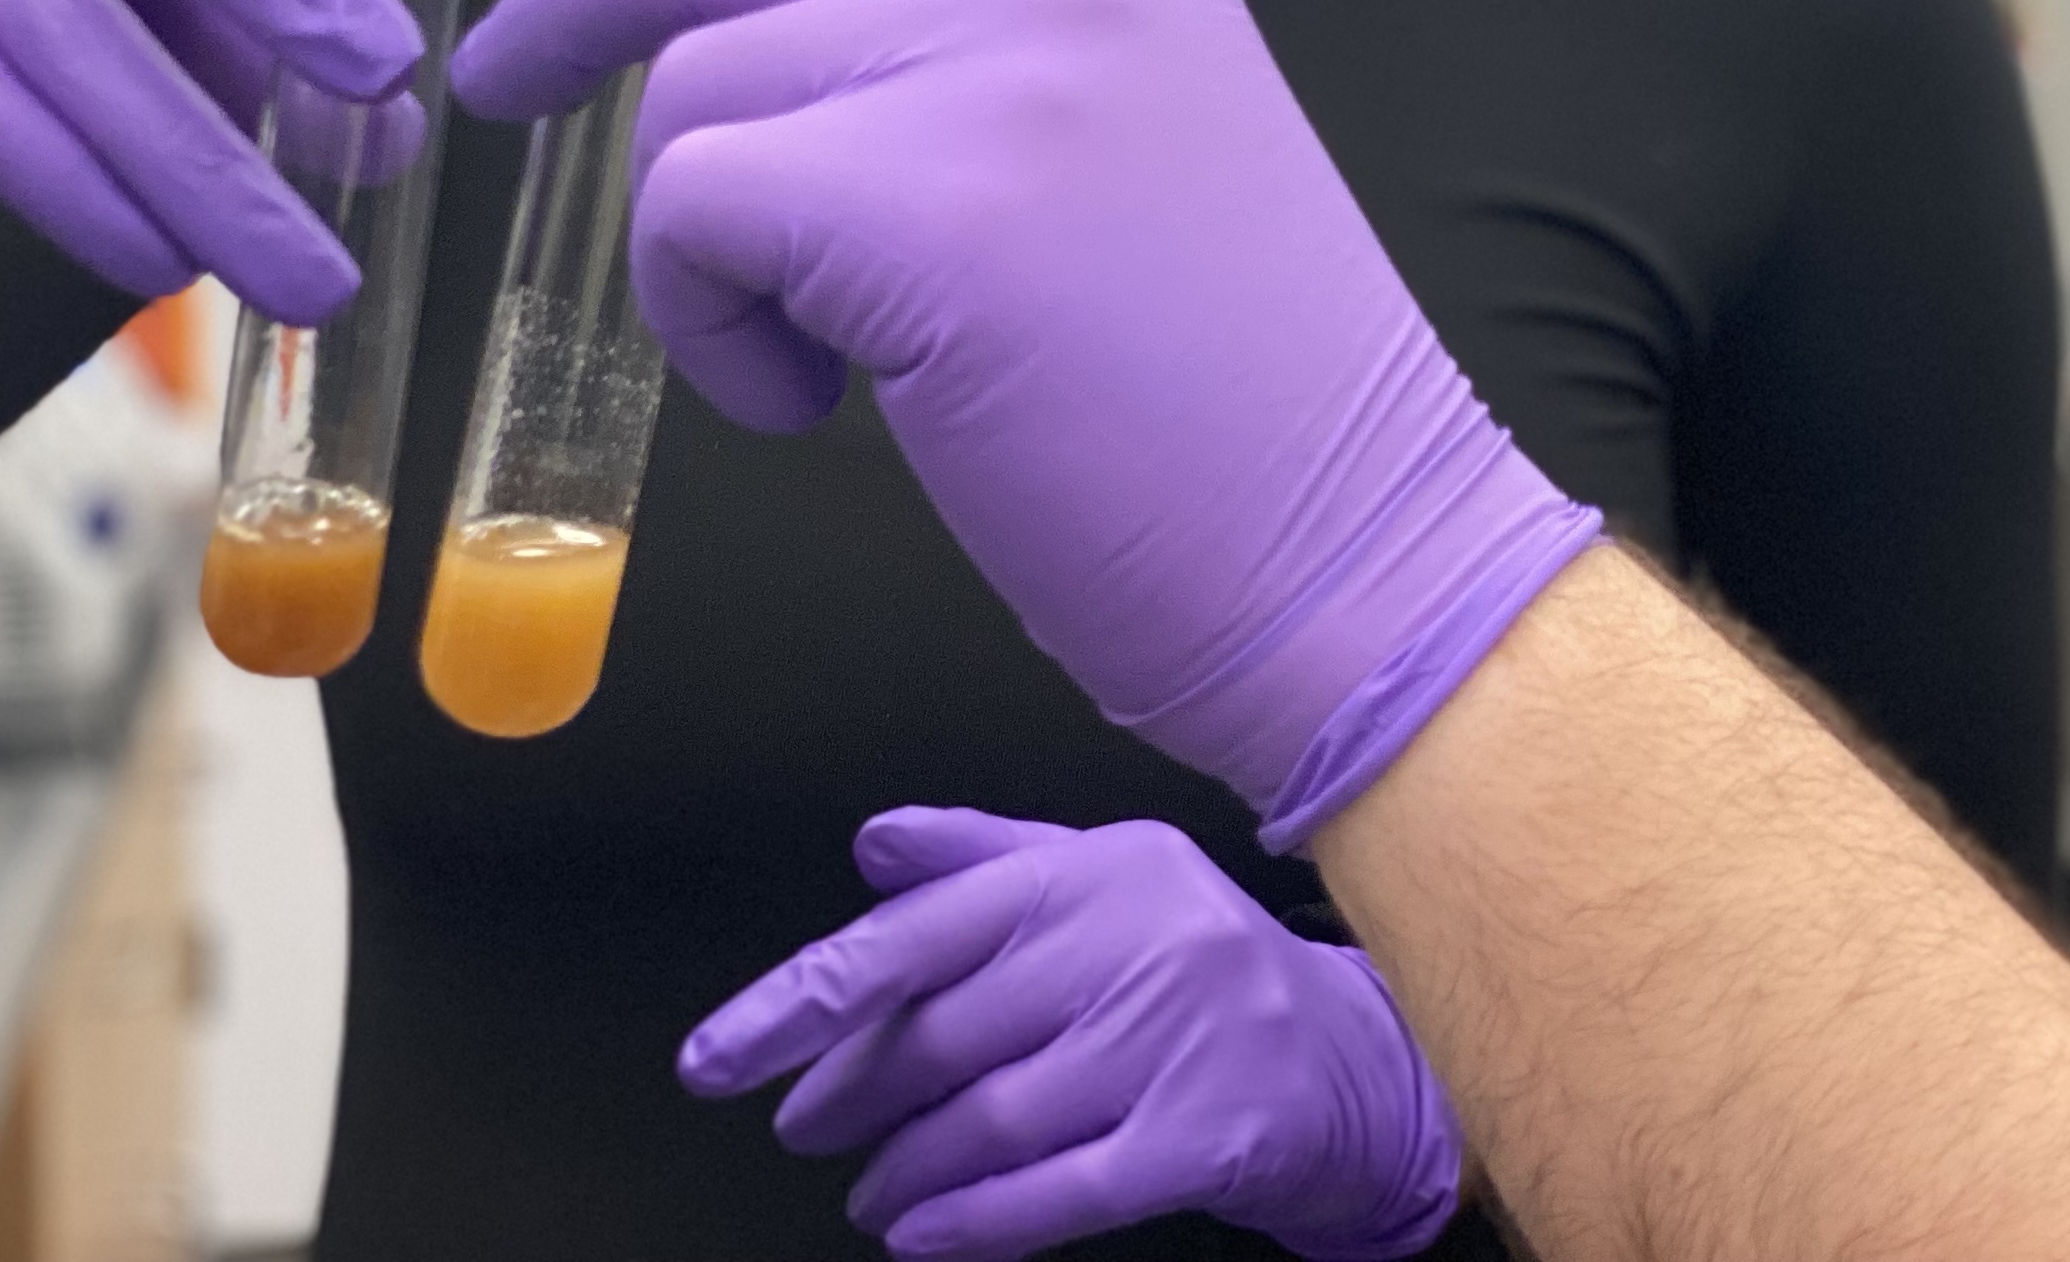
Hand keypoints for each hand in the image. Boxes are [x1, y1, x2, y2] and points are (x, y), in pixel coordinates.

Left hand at [451, 0, 1597, 838]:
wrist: (1360, 553)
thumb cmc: (1239, 401)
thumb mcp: (1150, 130)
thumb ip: (995, 44)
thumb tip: (773, 61)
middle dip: (577, 7)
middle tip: (512, 86)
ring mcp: (998, 66)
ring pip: (696, 95)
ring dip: (702, 248)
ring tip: (822, 361)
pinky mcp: (925, 199)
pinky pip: (694, 214)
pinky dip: (711, 327)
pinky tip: (821, 402)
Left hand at [682, 810, 1458, 1260]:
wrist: (1349, 1061)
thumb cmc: (1200, 968)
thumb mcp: (1102, 882)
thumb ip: (981, 861)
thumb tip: (875, 846)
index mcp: (1093, 870)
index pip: (917, 932)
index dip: (803, 998)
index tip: (720, 1054)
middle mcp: (1135, 943)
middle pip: (945, 1038)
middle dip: (853, 1094)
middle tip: (806, 1123)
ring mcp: (1175, 1041)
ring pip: (992, 1121)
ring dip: (907, 1169)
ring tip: (873, 1187)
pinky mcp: (1206, 1136)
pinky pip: (1059, 1191)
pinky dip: (973, 1221)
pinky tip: (922, 1232)